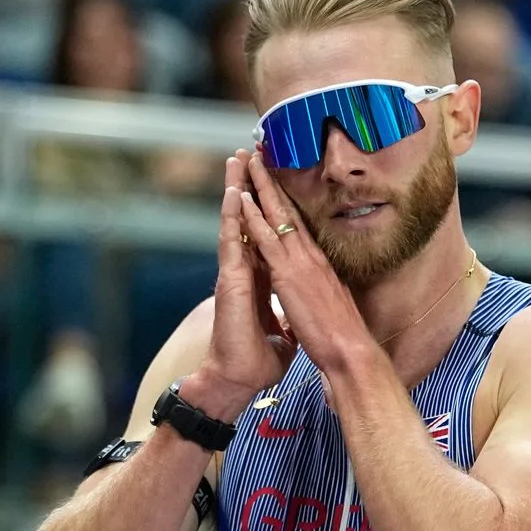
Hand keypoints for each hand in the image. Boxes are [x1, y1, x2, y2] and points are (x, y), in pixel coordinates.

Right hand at [194, 150, 298, 408]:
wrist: (241, 376)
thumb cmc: (260, 358)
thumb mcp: (284, 331)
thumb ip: (287, 317)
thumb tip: (299, 317)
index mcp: (262, 278)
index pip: (265, 234)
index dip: (267, 207)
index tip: (270, 182)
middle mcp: (246, 269)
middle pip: (249, 218)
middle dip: (249, 185)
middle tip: (249, 154)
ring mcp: (236, 272)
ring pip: (237, 221)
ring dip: (237, 189)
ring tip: (237, 160)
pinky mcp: (231, 280)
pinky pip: (234, 241)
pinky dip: (236, 216)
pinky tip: (237, 193)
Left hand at [236, 152, 376, 372]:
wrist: (350, 351)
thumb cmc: (342, 337)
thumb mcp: (331, 307)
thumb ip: (321, 293)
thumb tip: (318, 292)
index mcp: (319, 265)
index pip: (300, 225)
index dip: (286, 200)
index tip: (277, 179)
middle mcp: (311, 256)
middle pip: (289, 210)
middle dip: (274, 181)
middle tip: (262, 154)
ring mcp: (300, 262)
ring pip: (277, 215)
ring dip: (261, 186)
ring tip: (250, 161)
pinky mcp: (289, 274)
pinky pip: (267, 239)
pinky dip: (255, 216)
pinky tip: (244, 198)